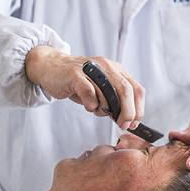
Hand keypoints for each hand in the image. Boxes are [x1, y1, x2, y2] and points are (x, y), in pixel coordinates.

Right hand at [25, 46, 144, 129]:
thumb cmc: (78, 82)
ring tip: (95, 109)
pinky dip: (91, 103)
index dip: (138, 109)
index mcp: (116, 70)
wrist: (51, 67)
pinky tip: (88, 106)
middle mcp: (107, 66)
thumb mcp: (100, 89)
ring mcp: (91, 69)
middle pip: (126, 91)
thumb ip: (114, 100)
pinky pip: (88, 92)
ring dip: (104, 108)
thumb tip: (128, 121)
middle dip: (128, 112)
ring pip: (107, 93)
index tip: (134, 124)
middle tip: (122, 124)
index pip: (136, 89)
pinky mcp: (75, 74)